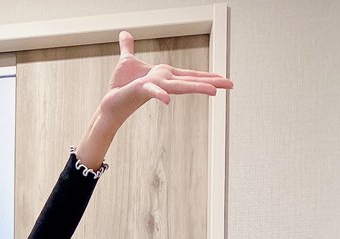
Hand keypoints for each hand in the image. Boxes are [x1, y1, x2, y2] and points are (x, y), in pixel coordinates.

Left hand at [100, 30, 232, 125]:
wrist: (108, 103)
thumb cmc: (119, 86)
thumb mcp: (126, 61)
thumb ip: (128, 47)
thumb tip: (124, 33)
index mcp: (164, 74)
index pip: (190, 74)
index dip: (206, 75)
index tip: (222, 79)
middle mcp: (164, 80)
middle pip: (191, 80)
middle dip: (212, 82)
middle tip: (231, 85)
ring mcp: (155, 86)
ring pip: (180, 86)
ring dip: (197, 88)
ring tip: (215, 92)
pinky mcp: (142, 90)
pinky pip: (154, 92)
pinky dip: (161, 95)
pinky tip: (167, 100)